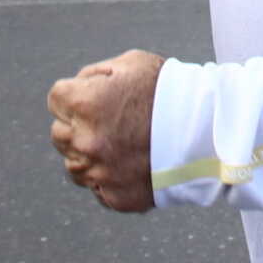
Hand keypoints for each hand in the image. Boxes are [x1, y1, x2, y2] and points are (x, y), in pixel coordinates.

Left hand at [48, 49, 163, 212]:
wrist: (206, 131)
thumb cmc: (169, 91)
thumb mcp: (130, 64)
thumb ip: (93, 76)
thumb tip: (78, 88)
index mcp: (84, 104)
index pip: (56, 99)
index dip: (75, 95)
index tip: (95, 98)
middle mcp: (85, 141)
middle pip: (59, 134)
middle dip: (77, 126)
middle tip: (109, 122)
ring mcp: (99, 173)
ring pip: (74, 165)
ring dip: (89, 155)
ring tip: (120, 145)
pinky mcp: (115, 198)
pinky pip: (98, 189)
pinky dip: (109, 180)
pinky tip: (130, 166)